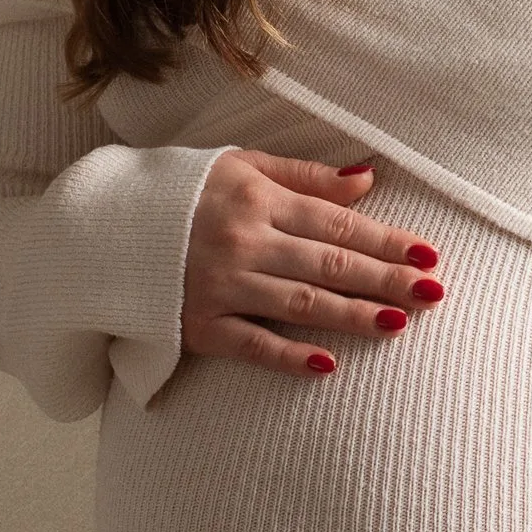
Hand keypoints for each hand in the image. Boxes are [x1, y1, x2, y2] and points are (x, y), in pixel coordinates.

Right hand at [182, 152, 444, 375]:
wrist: (98, 228)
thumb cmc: (178, 192)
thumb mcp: (238, 166)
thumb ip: (304, 175)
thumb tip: (367, 179)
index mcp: (256, 198)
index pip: (337, 222)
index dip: (386, 239)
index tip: (428, 255)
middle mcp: (243, 242)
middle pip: (329, 262)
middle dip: (385, 280)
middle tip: (432, 294)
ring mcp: (220, 287)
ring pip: (300, 304)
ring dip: (352, 316)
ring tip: (398, 325)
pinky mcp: (197, 327)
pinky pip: (251, 345)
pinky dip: (289, 357)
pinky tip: (329, 365)